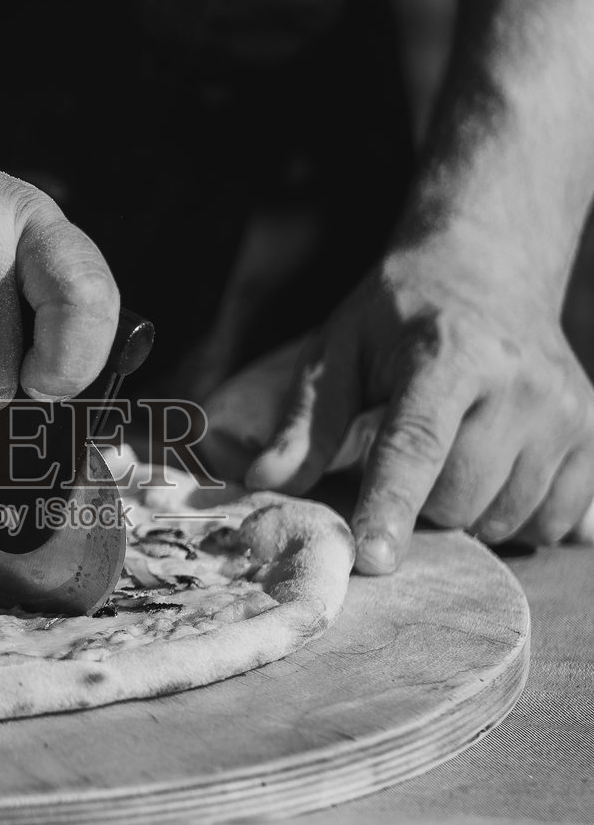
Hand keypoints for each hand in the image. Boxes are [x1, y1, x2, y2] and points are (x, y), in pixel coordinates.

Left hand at [218, 233, 593, 572]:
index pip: (416, 445)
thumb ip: (306, 421)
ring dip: (469, 512)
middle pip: (460, 497)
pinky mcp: (591, 432)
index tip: (371, 560)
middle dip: (422, 504)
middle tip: (410, 457)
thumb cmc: (399, 315)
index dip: (391, 507)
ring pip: (507, 518)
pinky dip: (518, 517)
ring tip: (455, 455)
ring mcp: (564, 411)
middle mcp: (518, 382)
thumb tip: (264, 481)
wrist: (487, 265)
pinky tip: (498, 472)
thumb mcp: (338, 349)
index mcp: (446, 355)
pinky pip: (554, 521)